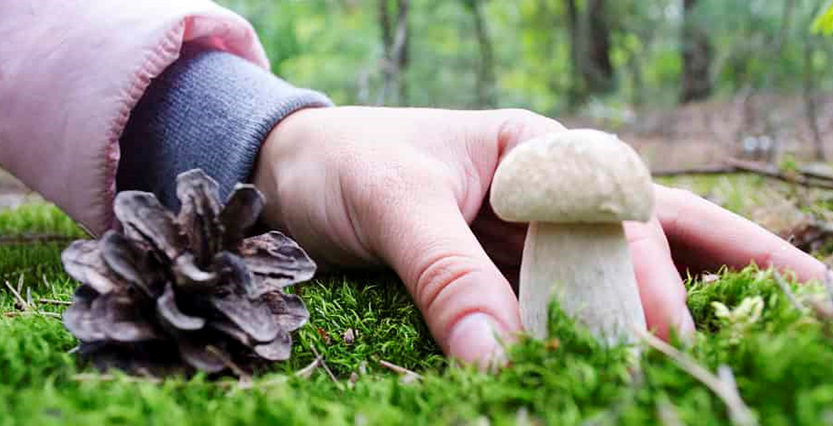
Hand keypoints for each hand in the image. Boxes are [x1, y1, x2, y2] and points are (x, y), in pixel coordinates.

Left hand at [253, 107, 824, 366]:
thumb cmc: (344, 166)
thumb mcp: (395, 206)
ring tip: (781, 324)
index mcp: (541, 151)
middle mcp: (552, 188)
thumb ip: (447, 275)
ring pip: (633, 263)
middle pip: (656, 232)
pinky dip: (615, 320)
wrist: (291, 170)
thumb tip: (502, 359)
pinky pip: (575, 294)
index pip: (620, 215)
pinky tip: (656, 343)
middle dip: (721, 277)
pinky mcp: (508, 267)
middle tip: (798, 323)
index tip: (662, 342)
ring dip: (694, 297)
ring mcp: (536, 230)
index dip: (651, 281)